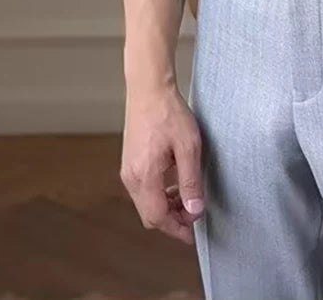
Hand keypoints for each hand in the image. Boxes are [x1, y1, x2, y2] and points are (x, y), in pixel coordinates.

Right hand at [120, 82, 203, 244]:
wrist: (148, 89)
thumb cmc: (169, 113)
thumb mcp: (188, 147)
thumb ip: (191, 180)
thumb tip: (195, 210)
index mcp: (144, 176)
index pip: (158, 217)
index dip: (177, 229)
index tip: (193, 233)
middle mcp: (131, 178)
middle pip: (150, 215)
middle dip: (172, 220)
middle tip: (194, 213)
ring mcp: (127, 170)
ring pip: (146, 203)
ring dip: (166, 207)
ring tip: (188, 196)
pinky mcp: (129, 163)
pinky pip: (143, 190)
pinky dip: (159, 194)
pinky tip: (175, 182)